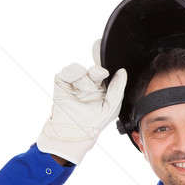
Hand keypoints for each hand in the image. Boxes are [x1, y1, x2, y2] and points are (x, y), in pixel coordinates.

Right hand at [36, 39, 126, 164]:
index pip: (105, 68)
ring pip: (82, 70)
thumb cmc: (94, 122)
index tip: (108, 52)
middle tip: (100, 74)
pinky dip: (73, 75)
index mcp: (102, 86)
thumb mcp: (111, 107)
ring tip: (85, 92)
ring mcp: (75, 81)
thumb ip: (117, 89)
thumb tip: (122, 72)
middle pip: (95, 65)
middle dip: (98, 69)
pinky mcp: (62, 81)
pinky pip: (69, 71)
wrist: (74, 133)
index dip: (106, 59)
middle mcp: (89, 81)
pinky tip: (75, 86)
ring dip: (85, 81)